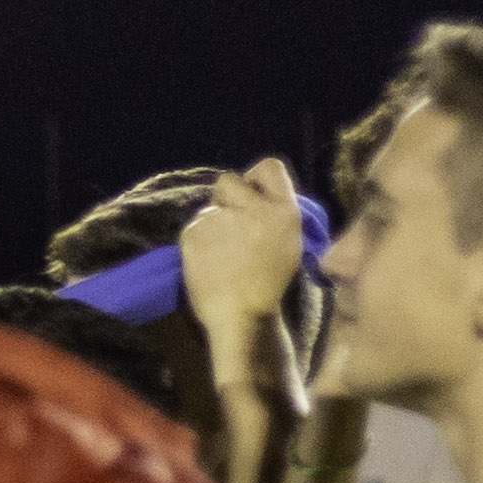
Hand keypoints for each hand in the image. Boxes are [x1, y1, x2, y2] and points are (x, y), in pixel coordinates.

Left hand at [178, 158, 311, 340]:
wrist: (240, 316)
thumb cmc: (267, 283)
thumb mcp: (289, 243)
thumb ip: (274, 212)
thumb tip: (255, 191)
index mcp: (284, 211)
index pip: (269, 166)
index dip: (255, 178)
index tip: (251, 193)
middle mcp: (253, 208)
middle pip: (228, 179)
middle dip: (227, 196)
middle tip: (232, 223)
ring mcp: (221, 218)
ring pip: (210, 206)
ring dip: (214, 222)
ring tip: (223, 252)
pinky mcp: (194, 231)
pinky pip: (195, 225)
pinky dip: (199, 239)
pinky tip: (210, 261)